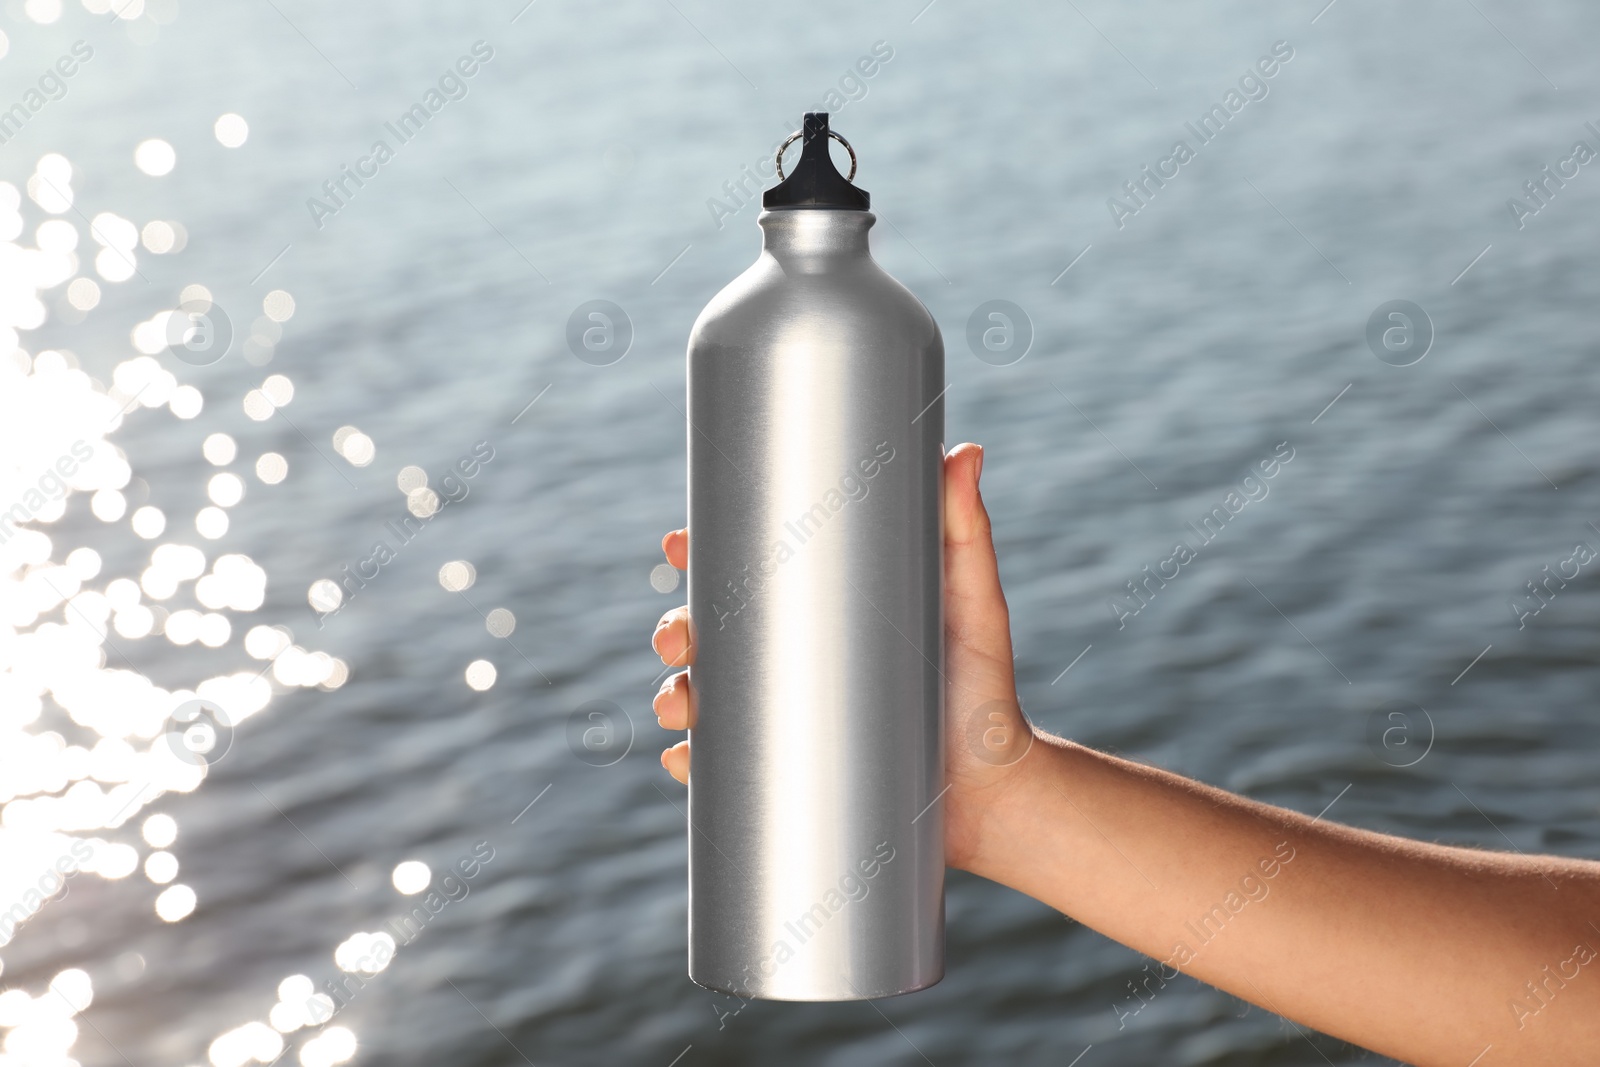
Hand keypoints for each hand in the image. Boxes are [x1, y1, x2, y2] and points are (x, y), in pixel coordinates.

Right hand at [650, 442, 1038, 872]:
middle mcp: (790, 663)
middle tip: (679, 637)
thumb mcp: (972, 602)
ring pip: (701, 701)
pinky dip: (692, 766)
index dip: (703, 553)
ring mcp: (783, 719)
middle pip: (706, 636)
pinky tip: (687, 762)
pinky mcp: (787, 776)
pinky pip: (719, 771)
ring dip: (674, 698)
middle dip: (674, 630)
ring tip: (683, 705)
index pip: (746, 573)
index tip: (680, 544)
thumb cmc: (982, 684)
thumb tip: (965, 451)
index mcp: (821, 612)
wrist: (994, 789)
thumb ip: (964, 530)